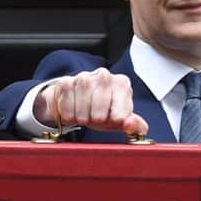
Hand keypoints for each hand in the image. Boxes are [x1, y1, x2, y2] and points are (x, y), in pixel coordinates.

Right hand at [33, 68, 148, 134]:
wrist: (78, 104)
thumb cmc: (104, 112)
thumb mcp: (120, 120)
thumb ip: (134, 126)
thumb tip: (130, 125)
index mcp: (121, 83)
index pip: (121, 108)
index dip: (115, 119)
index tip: (112, 120)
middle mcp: (104, 75)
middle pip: (101, 103)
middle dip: (97, 118)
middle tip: (96, 119)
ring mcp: (84, 76)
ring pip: (83, 102)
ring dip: (82, 116)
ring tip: (85, 117)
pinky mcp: (65, 81)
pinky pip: (66, 102)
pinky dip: (68, 114)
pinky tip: (73, 113)